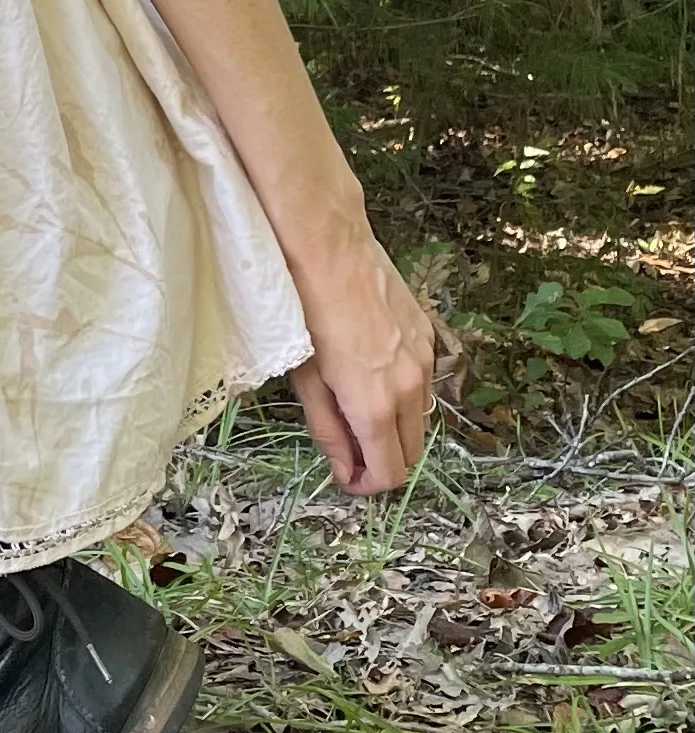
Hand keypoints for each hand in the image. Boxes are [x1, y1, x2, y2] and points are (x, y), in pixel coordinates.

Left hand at [288, 228, 435, 493]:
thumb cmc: (304, 310)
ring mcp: (425, 360)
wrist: (330, 247)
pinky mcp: (429, 336)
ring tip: (356, 410)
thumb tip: (346, 471)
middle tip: (348, 448)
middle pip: (412, 452)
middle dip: (383, 460)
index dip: (370, 485)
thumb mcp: (304, 378)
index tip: (348, 479)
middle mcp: (411, 389)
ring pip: (421, 418)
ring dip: (395, 428)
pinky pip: (424, 382)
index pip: (392, 473)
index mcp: (376, 405)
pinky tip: (373, 375)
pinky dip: (404, 394)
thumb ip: (329, 431)